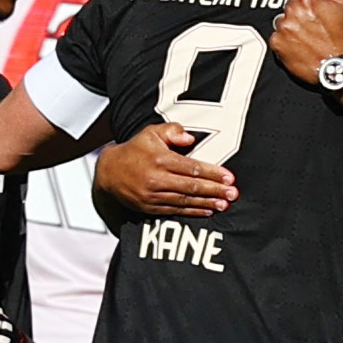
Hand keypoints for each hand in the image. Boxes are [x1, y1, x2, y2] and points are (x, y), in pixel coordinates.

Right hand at [96, 123, 236, 216]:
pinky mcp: (150, 207)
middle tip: (233, 194)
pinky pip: (175, 210)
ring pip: (185, 201)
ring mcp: (152, 195)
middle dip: (215, 191)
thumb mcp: (150, 133)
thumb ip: (172, 131)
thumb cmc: (135, 150)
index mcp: (159, 159)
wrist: (109, 172)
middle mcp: (156, 179)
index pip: (192, 167)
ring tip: (224, 205)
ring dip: (207, 203)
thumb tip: (190, 137)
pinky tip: (207, 211)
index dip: (213, 173)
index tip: (229, 177)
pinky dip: (192, 211)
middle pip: (191, 186)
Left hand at [270, 0, 342, 80]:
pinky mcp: (277, 42)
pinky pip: (276, 37)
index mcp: (308, 0)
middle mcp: (293, 11)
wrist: (337, 67)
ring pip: (282, 20)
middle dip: (300, 13)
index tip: (313, 9)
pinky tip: (299, 46)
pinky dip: (285, 41)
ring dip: (291, 26)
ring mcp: (284, 27)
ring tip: (306, 38)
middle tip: (312, 26)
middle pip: (290, 5)